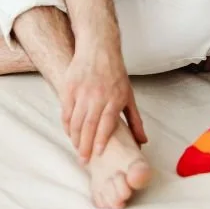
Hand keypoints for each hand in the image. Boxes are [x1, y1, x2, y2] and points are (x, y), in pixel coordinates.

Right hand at [61, 48, 146, 163]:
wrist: (99, 49)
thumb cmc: (115, 74)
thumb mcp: (129, 95)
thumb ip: (135, 120)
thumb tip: (143, 142)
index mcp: (114, 97)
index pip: (106, 123)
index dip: (101, 140)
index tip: (97, 154)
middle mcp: (98, 95)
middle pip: (89, 125)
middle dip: (85, 145)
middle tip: (83, 160)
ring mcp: (82, 91)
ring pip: (76, 120)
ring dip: (75, 137)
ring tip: (77, 149)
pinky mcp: (70, 88)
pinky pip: (66, 111)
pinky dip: (67, 124)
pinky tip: (70, 133)